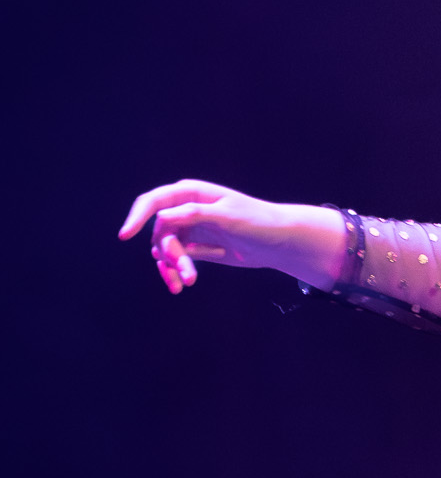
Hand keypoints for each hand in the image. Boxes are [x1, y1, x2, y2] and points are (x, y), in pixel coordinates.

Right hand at [117, 180, 346, 295]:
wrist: (278, 242)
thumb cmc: (257, 222)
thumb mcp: (227, 216)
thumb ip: (194, 214)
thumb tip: (162, 218)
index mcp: (190, 193)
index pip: (154, 201)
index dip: (137, 216)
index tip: (125, 236)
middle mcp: (184, 209)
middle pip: (159, 232)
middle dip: (169, 254)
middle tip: (185, 275)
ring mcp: (188, 228)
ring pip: (164, 249)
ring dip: (172, 267)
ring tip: (186, 282)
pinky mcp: (194, 247)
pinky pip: (174, 259)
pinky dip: (175, 272)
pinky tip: (181, 283)